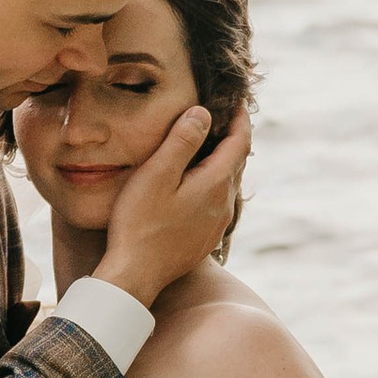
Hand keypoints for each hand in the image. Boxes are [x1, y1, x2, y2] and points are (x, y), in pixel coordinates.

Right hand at [96, 100, 251, 306]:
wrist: (135, 276)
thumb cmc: (139, 224)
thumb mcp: (157, 174)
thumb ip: (182, 141)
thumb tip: (204, 113)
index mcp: (215, 184)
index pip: (239, 143)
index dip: (241, 120)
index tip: (239, 101)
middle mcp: (223, 205)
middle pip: (237, 163)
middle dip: (233, 138)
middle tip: (226, 118)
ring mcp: (216, 225)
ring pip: (228, 184)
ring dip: (224, 162)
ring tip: (211, 146)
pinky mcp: (205, 239)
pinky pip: (218, 202)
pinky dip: (214, 183)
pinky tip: (197, 184)